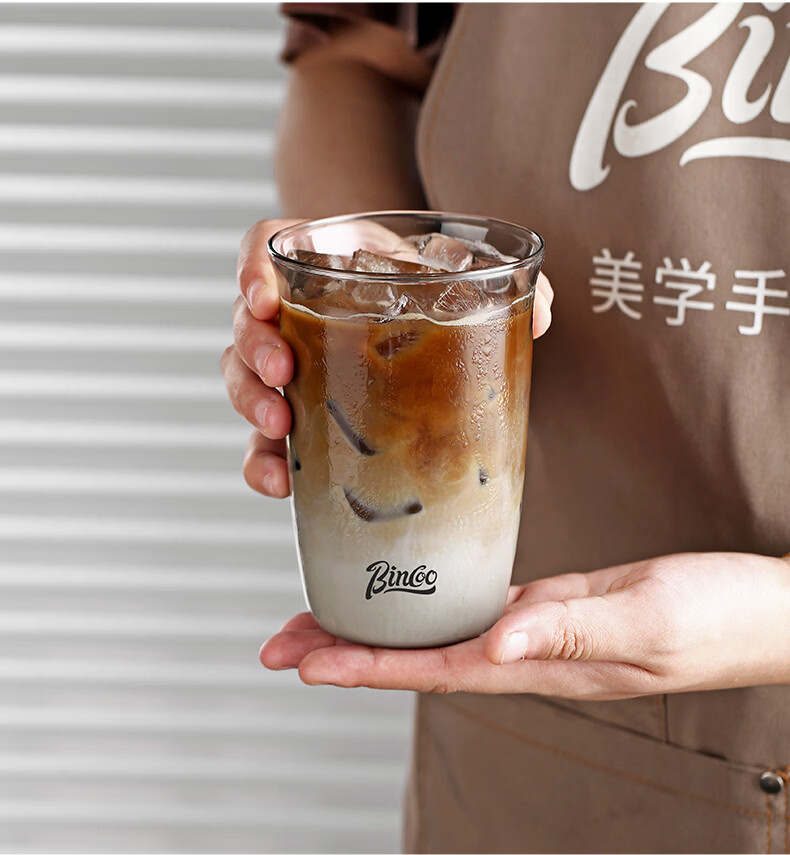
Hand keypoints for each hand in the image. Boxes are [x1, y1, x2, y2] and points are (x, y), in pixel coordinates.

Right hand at [222, 217, 554, 498]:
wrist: (416, 310)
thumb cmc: (423, 285)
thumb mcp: (452, 269)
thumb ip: (492, 279)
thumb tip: (537, 315)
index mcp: (321, 260)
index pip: (261, 247)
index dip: (250, 270)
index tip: (263, 298)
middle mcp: (294, 309)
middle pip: (245, 323)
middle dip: (254, 351)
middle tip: (283, 374)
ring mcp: (290, 361)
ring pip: (242, 377)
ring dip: (251, 404)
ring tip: (280, 428)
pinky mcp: (298, 410)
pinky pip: (262, 435)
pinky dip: (264, 460)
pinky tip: (283, 483)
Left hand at [260, 552, 789, 698]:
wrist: (764, 609)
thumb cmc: (721, 619)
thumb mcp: (650, 621)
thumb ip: (572, 633)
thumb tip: (495, 646)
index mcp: (543, 663)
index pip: (434, 670)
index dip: (364, 667)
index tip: (303, 661)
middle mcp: (529, 653)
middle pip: (419, 659)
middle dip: (346, 653)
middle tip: (280, 643)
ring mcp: (538, 631)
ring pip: (438, 635)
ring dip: (377, 630)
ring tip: (319, 620)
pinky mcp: (553, 604)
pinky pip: (473, 607)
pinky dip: (428, 602)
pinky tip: (406, 592)